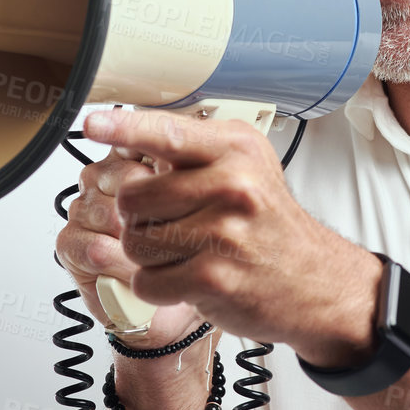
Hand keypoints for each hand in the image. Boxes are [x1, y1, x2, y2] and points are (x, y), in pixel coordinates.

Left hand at [77, 107, 380, 360]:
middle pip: (133, 197)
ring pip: (135, 241)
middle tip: (168, 224)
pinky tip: (187, 278)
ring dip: (147, 255)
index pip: (167, 132)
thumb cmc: (270, 226)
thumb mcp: (246, 168)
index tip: (94, 123)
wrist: (315, 281)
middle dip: (137, 217)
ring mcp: (224, 233)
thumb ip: (194, 151)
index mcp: (235, 150)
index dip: (124, 129)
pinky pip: (147, 280)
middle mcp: (233, 185)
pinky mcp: (214, 278)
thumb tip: (128, 131)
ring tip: (183, 253)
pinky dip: (157, 286)